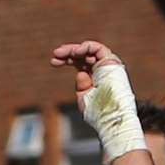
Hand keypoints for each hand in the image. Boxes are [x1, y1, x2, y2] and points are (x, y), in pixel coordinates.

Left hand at [51, 42, 141, 161]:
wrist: (111, 117)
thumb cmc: (98, 112)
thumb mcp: (85, 98)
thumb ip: (81, 86)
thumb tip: (80, 73)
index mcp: (93, 76)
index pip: (79, 62)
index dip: (67, 59)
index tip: (53, 62)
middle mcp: (100, 69)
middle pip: (83, 55)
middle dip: (68, 53)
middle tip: (55, 54)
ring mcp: (106, 66)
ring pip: (90, 50)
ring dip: (75, 49)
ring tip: (62, 54)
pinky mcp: (111, 63)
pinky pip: (99, 49)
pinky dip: (87, 47)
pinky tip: (76, 52)